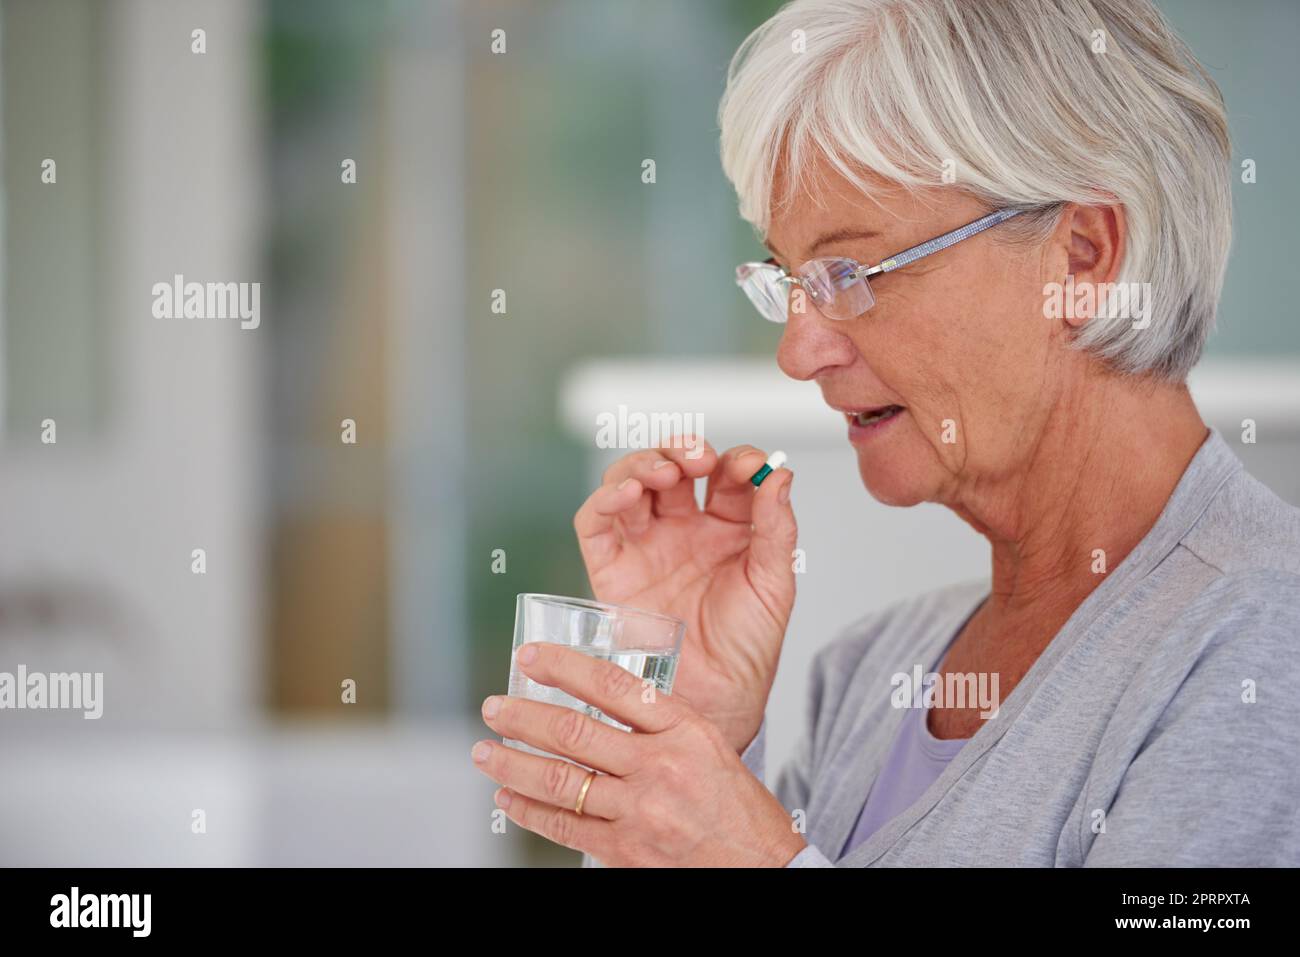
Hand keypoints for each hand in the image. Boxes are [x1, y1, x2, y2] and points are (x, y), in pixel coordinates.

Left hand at [472, 641, 807, 866]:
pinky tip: (510, 797)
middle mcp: (660, 766)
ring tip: (485, 752)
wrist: (763, 865)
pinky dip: (530, 810)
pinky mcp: (627, 852)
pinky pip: (566, 826)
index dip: (564, 667)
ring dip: (514, 764)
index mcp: (683, 728)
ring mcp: (641, 812)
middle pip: (575, 733)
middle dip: (523, 717)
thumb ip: (657, 721)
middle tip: (493, 706)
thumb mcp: (707, 743)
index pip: (613, 686)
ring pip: (562, 781)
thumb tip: (595, 698)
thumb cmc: (735, 804)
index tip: (530, 655)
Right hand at [573, 438, 796, 752]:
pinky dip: (602, 500)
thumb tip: (782, 473)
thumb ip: (777, 527)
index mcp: (728, 528)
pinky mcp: (611, 569)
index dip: (734, 460)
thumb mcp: (775, 583)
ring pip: (630, 484)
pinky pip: (596, 524)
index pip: (725, 475)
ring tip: (658, 474)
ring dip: (641, 466)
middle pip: (672, 468)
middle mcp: (684, 530)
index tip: (747, 465)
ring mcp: (645, 546)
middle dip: (681, 452)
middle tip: (695, 460)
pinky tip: (623, 494)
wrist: (715, 702)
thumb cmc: (747, 649)